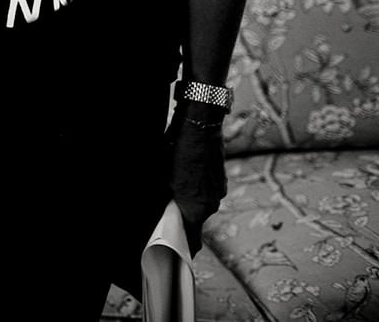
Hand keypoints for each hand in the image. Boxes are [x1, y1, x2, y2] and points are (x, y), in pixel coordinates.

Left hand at [163, 100, 228, 254]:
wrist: (201, 126)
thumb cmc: (176, 151)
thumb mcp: (161, 177)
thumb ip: (162, 200)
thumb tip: (158, 210)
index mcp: (196, 208)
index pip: (193, 241)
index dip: (185, 249)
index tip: (176, 253)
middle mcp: (211, 204)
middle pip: (196, 221)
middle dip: (182, 220)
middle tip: (166, 215)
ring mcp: (218, 191)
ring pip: (201, 204)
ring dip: (189, 202)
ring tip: (173, 190)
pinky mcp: (220, 179)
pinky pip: (207, 192)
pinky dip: (196, 190)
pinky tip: (185, 176)